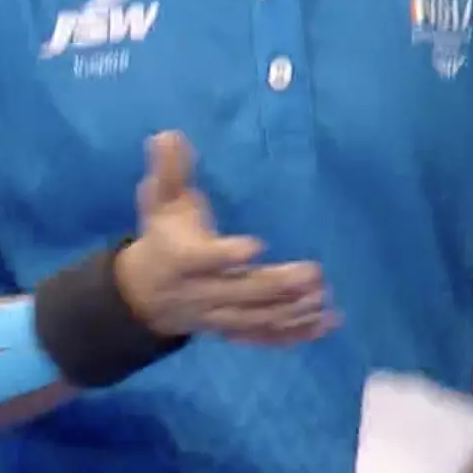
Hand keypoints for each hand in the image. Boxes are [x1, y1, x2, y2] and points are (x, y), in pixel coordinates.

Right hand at [115, 132, 335, 344]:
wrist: (144, 295)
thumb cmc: (163, 237)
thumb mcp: (159, 202)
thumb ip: (169, 171)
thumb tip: (168, 134)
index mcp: (182, 259)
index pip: (201, 260)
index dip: (224, 256)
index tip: (255, 246)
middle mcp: (201, 293)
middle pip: (240, 294)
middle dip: (277, 286)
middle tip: (315, 273)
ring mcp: (219, 317)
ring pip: (256, 321)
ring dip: (292, 312)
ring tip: (325, 299)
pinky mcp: (234, 330)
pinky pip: (265, 338)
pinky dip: (297, 334)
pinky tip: (328, 323)